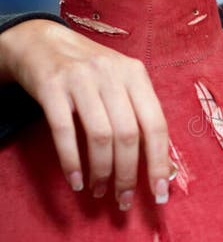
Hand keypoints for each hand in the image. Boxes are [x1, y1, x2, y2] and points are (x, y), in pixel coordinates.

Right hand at [0, 20, 170, 207]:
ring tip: (99, 190)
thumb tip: (162, 166)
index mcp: (136, 74)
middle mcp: (111, 73)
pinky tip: (77, 180)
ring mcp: (81, 79)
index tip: (159, 193)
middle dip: (128, 174)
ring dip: (102, 171)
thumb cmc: (88, 71)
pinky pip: (65, 132)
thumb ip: (139, 115)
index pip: (156, 125)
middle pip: (128, 135)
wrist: (41, 41)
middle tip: (123, 199)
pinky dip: (72, 162)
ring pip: (100, 136)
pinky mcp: (52, 87)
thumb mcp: (120, 82)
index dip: (159, 163)